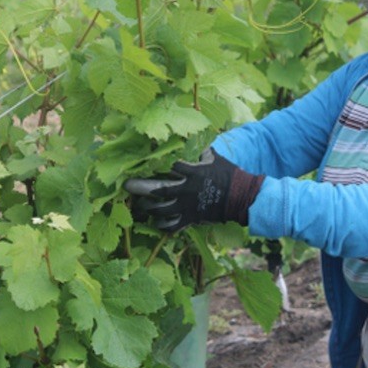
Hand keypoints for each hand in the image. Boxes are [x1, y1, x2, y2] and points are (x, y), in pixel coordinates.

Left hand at [123, 148, 263, 231]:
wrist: (240, 196)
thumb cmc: (228, 174)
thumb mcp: (214, 157)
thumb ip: (200, 151)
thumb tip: (192, 141)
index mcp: (191, 172)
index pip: (169, 167)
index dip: (156, 165)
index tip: (145, 163)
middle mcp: (186, 189)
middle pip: (157, 189)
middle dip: (140, 187)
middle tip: (127, 185)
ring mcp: (187, 206)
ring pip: (160, 209)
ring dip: (148, 207)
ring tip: (141, 205)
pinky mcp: (190, 218)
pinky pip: (172, 226)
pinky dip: (162, 225)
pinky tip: (157, 222)